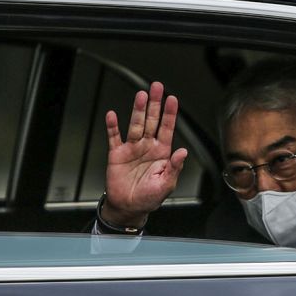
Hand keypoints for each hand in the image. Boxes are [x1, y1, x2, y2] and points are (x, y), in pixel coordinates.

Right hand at [103, 82, 187, 227]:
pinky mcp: (117, 154)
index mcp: (162, 153)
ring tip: (140, 97)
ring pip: (135, 125)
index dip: (170, 114)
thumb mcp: (166, 185)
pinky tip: (112, 115)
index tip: (172, 99)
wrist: (128, 207)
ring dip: (138, 110)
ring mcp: (132, 148)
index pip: (167, 129)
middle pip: (152, 121)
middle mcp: (147, 146)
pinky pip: (114, 137)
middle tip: (156, 88)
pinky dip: (112, 126)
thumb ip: (175, 168)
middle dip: (155, 104)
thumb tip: (183, 152)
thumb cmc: (149, 198)